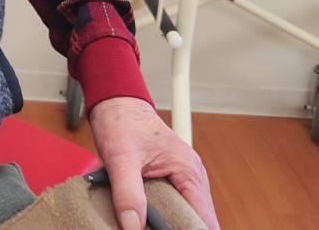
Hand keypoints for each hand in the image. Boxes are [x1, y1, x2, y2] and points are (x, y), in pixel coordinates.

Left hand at [87, 96, 218, 229]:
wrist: (116, 102)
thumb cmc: (122, 121)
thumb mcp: (120, 158)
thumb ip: (127, 192)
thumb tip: (133, 225)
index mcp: (188, 170)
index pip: (202, 218)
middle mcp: (191, 176)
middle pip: (196, 220)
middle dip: (179, 229)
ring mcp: (183, 178)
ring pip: (186, 214)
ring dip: (171, 224)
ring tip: (149, 226)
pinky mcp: (171, 180)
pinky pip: (175, 206)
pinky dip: (164, 216)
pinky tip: (148, 221)